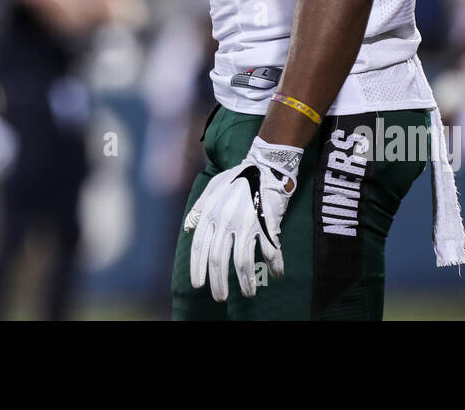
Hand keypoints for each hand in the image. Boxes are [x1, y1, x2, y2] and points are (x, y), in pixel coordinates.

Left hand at [184, 136, 301, 301]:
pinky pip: (270, 251)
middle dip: (218, 282)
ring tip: (247, 294)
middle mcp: (226, 220)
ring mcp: (247, 223)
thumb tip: (188, 230)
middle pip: (218, 259)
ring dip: (245, 281)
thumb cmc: (237, 178)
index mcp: (211, 213)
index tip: (198, 285)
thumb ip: (198, 209)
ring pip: (242, 261)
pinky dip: (274, 265)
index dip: (198, 268)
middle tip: (219, 297)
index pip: (200, 247)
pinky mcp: (266, 224)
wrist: (264, 165)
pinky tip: (276, 275)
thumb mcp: (211, 188)